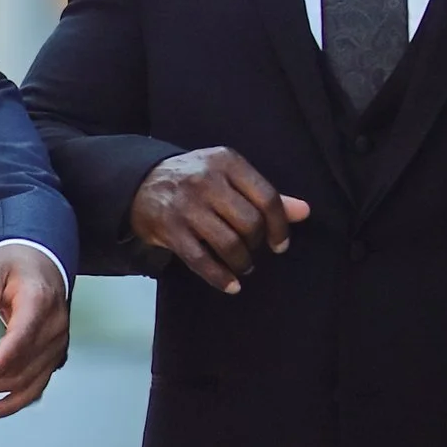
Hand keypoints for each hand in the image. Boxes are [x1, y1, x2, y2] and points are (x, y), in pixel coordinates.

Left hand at [0, 243, 70, 419]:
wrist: (42, 267)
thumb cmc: (17, 265)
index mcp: (40, 302)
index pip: (23, 336)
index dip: (4, 359)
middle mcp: (53, 328)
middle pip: (20, 363)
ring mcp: (55, 346)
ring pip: (26, 380)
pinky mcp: (51, 358)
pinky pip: (35, 387)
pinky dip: (13, 403)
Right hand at [129, 148, 310, 294]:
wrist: (141, 184)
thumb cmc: (196, 181)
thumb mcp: (229, 177)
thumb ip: (265, 195)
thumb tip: (305, 212)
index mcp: (226, 161)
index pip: (267, 197)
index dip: (280, 226)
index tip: (280, 245)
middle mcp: (206, 179)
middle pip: (249, 223)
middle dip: (257, 245)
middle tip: (254, 252)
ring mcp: (185, 205)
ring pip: (228, 243)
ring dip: (241, 263)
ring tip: (243, 266)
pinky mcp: (169, 229)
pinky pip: (201, 260)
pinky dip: (220, 278)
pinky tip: (231, 285)